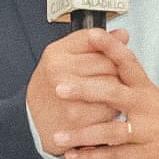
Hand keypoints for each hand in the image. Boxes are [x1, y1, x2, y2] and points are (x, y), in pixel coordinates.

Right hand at [26, 29, 123, 155]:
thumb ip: (92, 44)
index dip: (110, 47)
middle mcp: (59, 74)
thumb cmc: (51, 89)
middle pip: (109, 64)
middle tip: (108, 79)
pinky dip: (111, 112)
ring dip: (116, 93)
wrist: (35, 124)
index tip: (113, 54)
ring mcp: (68, 97)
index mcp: (55, 54)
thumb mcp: (63, 58)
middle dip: (116, 71)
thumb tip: (122, 35)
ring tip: (103, 96)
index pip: (96, 40)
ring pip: (113, 87)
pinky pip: (111, 110)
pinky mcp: (79, 120)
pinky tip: (100, 111)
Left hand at [55, 29, 158, 158]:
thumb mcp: (154, 95)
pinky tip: (72, 155)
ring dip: (82, 134)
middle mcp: (146, 107)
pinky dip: (91, 157)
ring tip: (58, 136)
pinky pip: (114, 157)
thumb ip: (130, 77)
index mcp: (146, 89)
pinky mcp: (145, 155)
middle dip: (85, 90)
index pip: (128, 62)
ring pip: (110, 131)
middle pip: (114, 93)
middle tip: (59, 87)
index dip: (111, 47)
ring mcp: (146, 132)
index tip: (93, 34)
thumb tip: (113, 46)